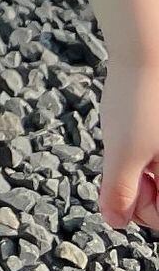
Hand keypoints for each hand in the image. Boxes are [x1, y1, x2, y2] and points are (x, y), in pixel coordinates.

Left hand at [98, 56, 158, 231]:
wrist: (148, 48)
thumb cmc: (139, 98)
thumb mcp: (122, 151)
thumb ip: (121, 191)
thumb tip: (116, 222)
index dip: (143, 210)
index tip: (127, 187)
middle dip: (143, 189)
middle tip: (128, 162)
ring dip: (142, 168)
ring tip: (131, 141)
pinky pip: (157, 153)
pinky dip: (145, 149)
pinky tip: (135, 128)